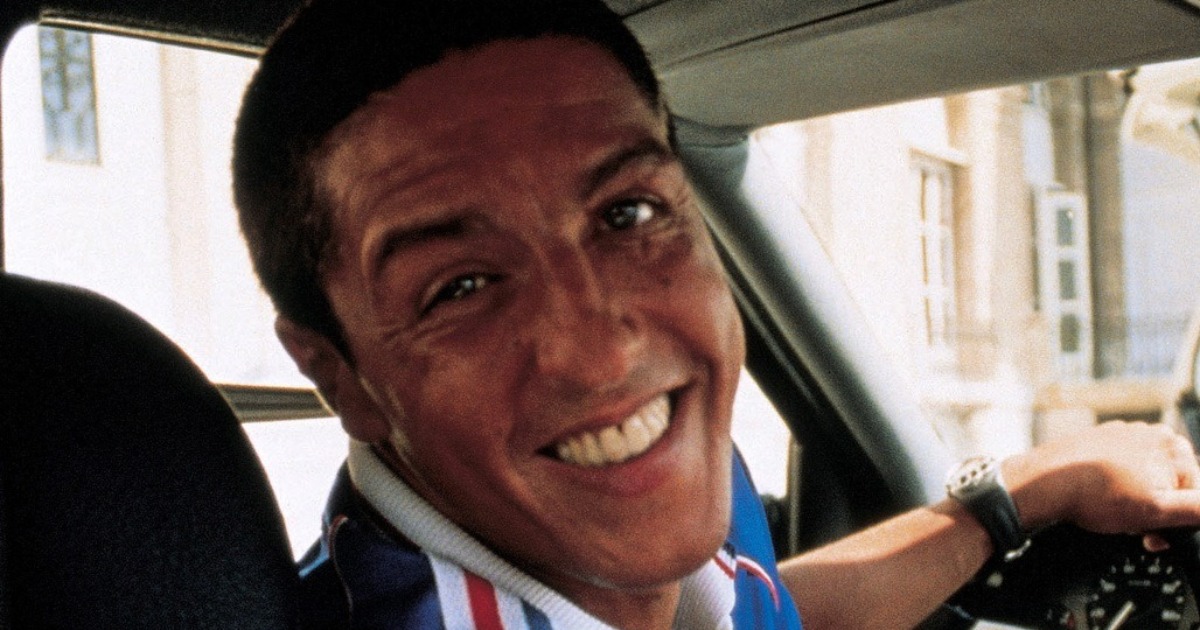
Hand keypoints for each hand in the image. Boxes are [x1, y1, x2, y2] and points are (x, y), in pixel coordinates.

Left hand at [1003, 421, 1199, 535]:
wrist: (1044, 483)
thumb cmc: (1095, 495)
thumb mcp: (1157, 511)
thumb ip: (1196, 509)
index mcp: (1175, 449)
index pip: (1195, 496)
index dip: (1176, 522)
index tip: (1156, 536)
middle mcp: (1154, 435)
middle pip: (1171, 485)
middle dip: (1156, 509)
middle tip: (1133, 525)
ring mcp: (1127, 434)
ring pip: (1147, 477)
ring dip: (1137, 499)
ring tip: (1113, 508)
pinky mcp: (1103, 439)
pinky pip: (1122, 467)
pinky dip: (1117, 484)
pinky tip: (1100, 495)